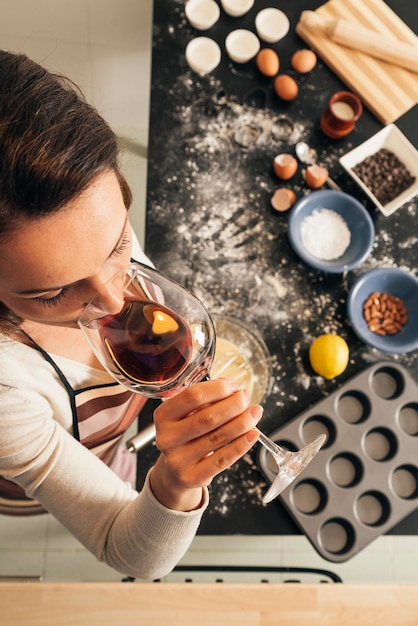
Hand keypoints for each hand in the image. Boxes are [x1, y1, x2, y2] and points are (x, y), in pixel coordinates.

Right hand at [149, 379, 262, 510]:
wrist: (176, 470)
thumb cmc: (187, 434)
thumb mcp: (189, 413)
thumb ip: (208, 398)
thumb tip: (232, 389)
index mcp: (164, 415)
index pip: (192, 396)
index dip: (217, 389)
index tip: (234, 387)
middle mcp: (167, 437)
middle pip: (207, 417)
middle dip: (233, 405)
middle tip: (246, 398)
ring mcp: (178, 459)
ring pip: (217, 437)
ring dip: (242, 422)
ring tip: (254, 413)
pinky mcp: (192, 476)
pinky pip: (222, 459)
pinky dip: (241, 445)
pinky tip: (252, 433)